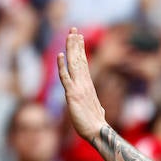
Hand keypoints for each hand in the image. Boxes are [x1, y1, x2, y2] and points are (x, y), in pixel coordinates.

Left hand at [57, 28, 107, 142]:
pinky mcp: (72, 95)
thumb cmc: (96, 124)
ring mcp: (79, 87)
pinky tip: (60, 55)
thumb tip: (101, 110)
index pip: (83, 63)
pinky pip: (65, 77)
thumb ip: (97, 107)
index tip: (79, 37)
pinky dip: (62, 66)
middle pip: (79, 59)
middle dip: (76, 44)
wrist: (97, 132)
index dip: (80, 50)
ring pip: (73, 64)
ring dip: (71, 49)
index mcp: (88, 85)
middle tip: (73, 29)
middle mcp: (84, 83)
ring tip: (70, 35)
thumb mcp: (97, 111)